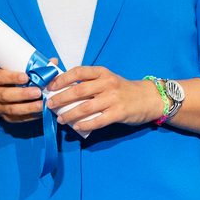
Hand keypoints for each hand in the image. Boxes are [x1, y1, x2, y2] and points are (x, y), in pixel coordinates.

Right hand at [0, 68, 46, 122]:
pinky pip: (18, 119)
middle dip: (22, 94)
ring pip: (12, 109)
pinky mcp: (6, 117)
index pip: (0, 77)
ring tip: (42, 104)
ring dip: (28, 108)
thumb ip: (30, 66)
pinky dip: (30, 116)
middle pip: (5, 95)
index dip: (12, 77)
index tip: (26, 77)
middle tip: (37, 92)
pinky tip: (41, 112)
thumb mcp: (12, 70)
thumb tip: (52, 61)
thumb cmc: (7, 79)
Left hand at [46, 65, 163, 131]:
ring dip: (70, 114)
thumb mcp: (107, 79)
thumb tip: (64, 91)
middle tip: (50, 105)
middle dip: (61, 98)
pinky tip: (77, 127)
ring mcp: (113, 98)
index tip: (50, 87)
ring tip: (61, 119)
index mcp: (102, 72)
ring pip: (85, 107)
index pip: (78, 72)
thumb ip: (90, 82)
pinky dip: (85, 125)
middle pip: (78, 91)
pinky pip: (98, 120)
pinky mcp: (119, 113)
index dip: (62, 79)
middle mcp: (107, 83)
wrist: (148, 98)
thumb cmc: (123, 89)